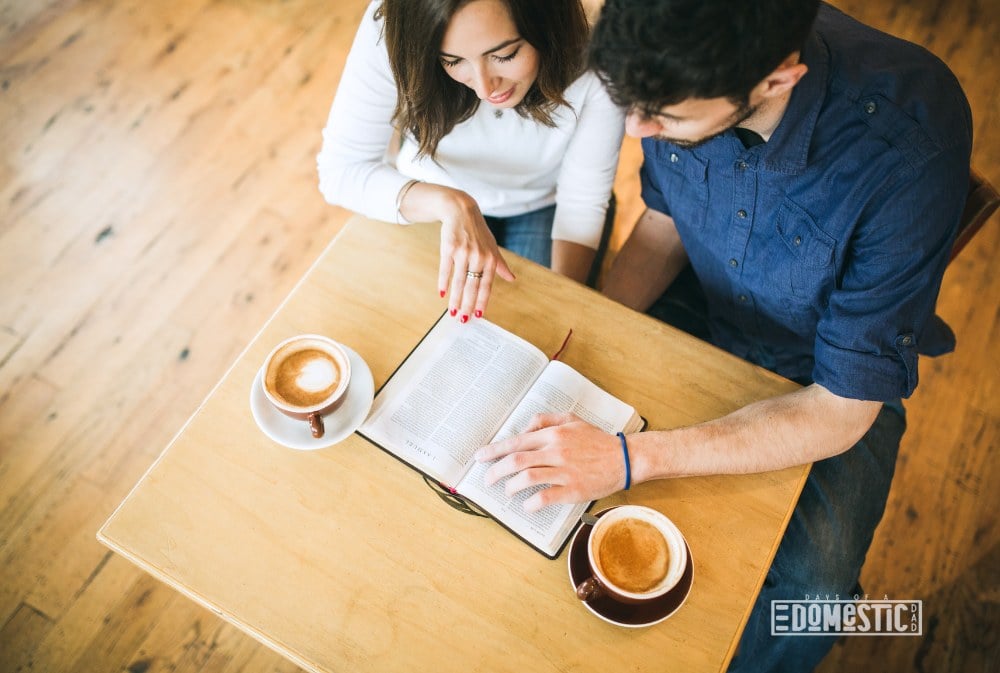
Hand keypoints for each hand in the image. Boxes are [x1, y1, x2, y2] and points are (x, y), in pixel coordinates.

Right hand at [437, 193, 514, 320]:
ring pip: (459, 281)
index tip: (478, 315)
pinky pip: (445, 270)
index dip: (482, 302)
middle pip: (472, 287)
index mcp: (490, 259)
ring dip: (455, 299)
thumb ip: (500, 264)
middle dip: (467, 305)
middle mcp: (478, 257)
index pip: (487, 285)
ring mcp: (463, 253)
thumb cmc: (478, 231)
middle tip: (463, 320)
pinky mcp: (448, 248)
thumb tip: (512, 279)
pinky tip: (442, 294)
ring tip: (452, 312)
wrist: (461, 210)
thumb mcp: (492, 246)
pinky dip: (443, 283)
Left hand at [474, 413, 625, 511]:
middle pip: (516, 460)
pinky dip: (532, 502)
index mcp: (554, 434)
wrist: (625, 458)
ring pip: (528, 477)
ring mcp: (565, 471)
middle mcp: (556, 450)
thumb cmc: (598, 440)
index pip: (516, 442)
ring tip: (506, 491)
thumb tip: (525, 428)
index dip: (494, 451)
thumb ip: (546, 420)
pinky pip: (546, 496)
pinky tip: (527, 505)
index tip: (481, 457)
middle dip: (496, 470)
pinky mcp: (574, 489)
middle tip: (487, 479)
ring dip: (511, 486)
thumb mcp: (572, 420)